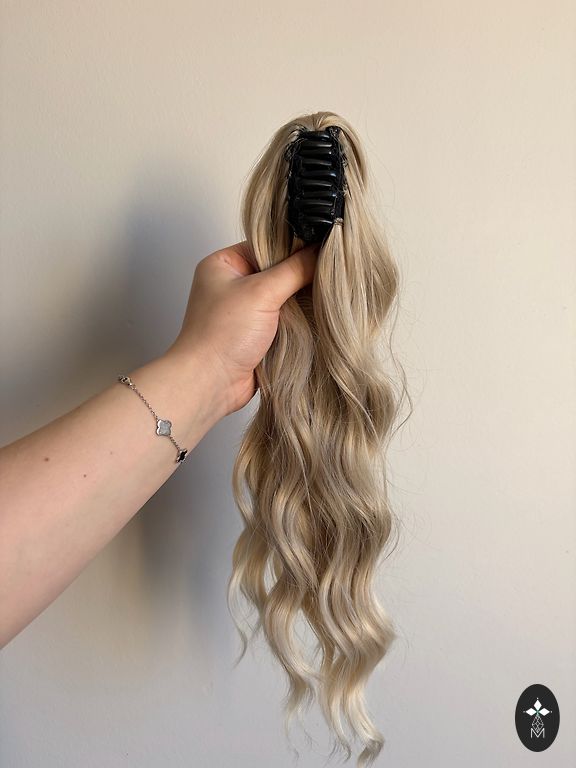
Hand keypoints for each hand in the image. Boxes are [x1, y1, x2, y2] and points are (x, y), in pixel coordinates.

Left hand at [164, 240, 319, 415]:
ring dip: (301, 301)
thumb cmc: (221, 335)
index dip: (294, 246)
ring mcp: (246, 311)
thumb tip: (322, 251)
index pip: (267, 244)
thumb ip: (295, 269)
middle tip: (329, 274)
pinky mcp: (257, 334)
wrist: (210, 383)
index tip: (322, 248)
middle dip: (301, 276)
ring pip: (285, 297)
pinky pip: (285, 319)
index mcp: (224, 264)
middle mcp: (233, 284)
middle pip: (279, 270)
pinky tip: (316, 317)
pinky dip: (299, 321)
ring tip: (326, 297)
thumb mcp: (261, 292)